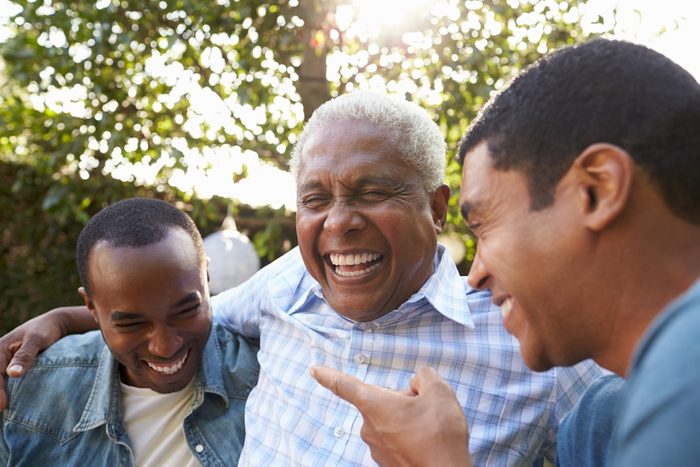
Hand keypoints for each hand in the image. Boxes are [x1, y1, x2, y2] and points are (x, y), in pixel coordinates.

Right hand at [0, 306, 93, 409]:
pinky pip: (4, 382)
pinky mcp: (10, 370)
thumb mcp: (37, 339)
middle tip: (1, 410)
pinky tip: (8, 406)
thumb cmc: (45, 330)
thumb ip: (25, 355)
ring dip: (0, 394)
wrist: (54, 325)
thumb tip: (12, 374)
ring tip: (4, 410)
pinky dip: (5, 392)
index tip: (3, 406)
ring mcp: (3, 365)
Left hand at [311, 366, 471, 466]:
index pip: (344, 385)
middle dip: (402, 400)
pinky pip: (396, 439)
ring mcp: (377, 448)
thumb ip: (424, 377)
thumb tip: (418, 382)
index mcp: (375, 405)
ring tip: (430, 430)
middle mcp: (369, 428)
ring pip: (390, 420)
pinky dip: (410, 437)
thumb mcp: (439, 393)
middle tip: (426, 408)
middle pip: (382, 401)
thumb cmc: (440, 436)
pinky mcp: (387, 463)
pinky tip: (427, 442)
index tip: (314, 369)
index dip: (328, 375)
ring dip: (407, 419)